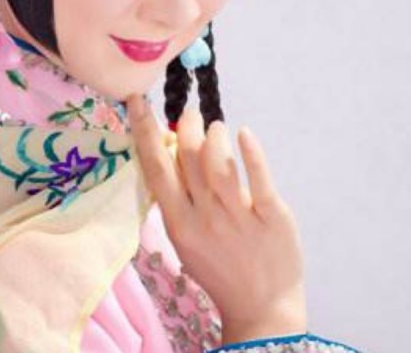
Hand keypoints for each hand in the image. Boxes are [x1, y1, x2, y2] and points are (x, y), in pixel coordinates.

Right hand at [126, 94, 306, 343]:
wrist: (262, 309)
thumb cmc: (219, 267)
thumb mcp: (186, 238)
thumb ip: (177, 198)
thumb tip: (169, 149)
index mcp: (179, 223)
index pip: (156, 168)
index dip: (145, 131)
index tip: (138, 101)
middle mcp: (204, 217)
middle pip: (187, 159)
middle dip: (186, 125)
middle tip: (191, 113)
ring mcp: (239, 217)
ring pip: (219, 164)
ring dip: (214, 135)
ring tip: (217, 127)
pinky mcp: (272, 217)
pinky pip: (259, 180)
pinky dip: (250, 152)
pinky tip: (244, 133)